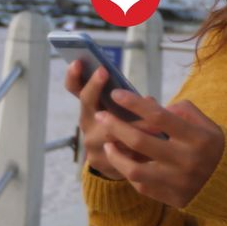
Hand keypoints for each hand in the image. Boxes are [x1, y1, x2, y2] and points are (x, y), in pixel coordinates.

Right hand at [64, 61, 162, 179]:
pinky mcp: (102, 163)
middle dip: (95, 87)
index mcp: (91, 107)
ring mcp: (92, 144)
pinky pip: (120, 153)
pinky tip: (152, 146)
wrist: (125, 164)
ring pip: (108, 131)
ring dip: (130, 124)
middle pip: (87, 103)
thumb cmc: (129, 126)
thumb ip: (133, 101)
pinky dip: (137, 147)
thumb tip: (148, 101)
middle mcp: (87, 123)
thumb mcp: (126, 109)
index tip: (78, 61)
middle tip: (104, 72)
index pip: (75, 88)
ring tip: (150, 119)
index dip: (74, 75)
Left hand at [97, 88, 224, 207]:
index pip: (159, 117)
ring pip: (134, 169)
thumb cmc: (217, 150)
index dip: (135, 104)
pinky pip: (142, 185)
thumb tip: (153, 106)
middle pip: (141, 141)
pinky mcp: (171, 198)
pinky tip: (125, 160)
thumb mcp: (208, 126)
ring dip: (116, 154)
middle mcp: (186, 160)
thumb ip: (184, 112)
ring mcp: (177, 182)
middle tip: (101, 115)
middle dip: (116, 126)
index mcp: (197, 138)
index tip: (116, 93)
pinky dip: (130, 171)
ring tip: (108, 143)